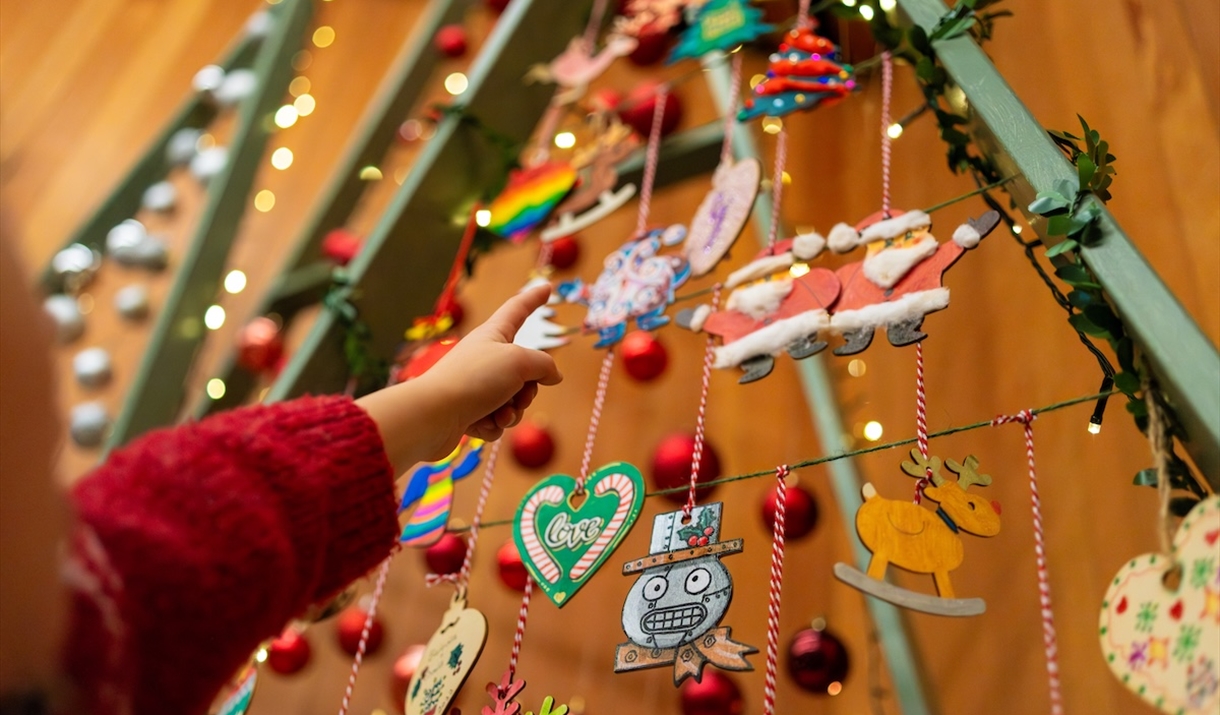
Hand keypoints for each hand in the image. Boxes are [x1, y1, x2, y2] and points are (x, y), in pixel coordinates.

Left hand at [357, 284, 561, 472]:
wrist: (433, 415)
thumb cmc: (475, 378)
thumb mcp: (520, 362)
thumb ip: (544, 365)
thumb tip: (553, 376)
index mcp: (493, 335)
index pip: (518, 310)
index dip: (534, 299)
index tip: (546, 289)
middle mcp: (485, 358)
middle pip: (524, 371)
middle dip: (529, 389)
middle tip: (519, 395)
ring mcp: (476, 386)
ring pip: (513, 400)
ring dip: (512, 411)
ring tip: (500, 414)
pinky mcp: (468, 412)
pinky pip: (496, 420)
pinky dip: (494, 425)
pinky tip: (481, 424)